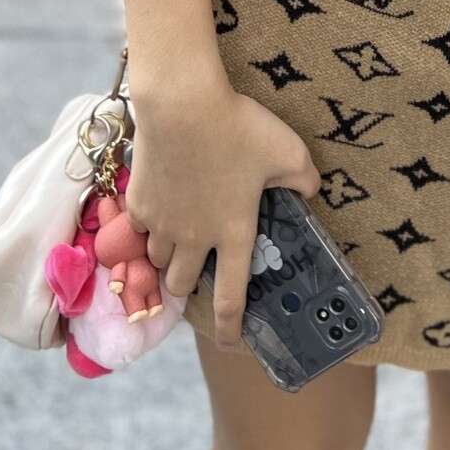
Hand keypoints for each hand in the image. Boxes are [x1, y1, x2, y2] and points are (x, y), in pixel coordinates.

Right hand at [123, 56, 320, 350]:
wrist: (182, 104)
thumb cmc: (238, 126)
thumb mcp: (288, 151)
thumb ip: (304, 180)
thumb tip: (311, 192)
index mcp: (234, 234)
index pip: (231, 299)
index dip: (230, 329)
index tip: (231, 346)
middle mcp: (195, 239)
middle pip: (182, 285)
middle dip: (190, 286)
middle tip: (200, 268)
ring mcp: (162, 223)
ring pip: (159, 259)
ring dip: (169, 256)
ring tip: (181, 236)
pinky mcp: (139, 203)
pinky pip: (142, 229)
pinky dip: (151, 226)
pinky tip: (163, 204)